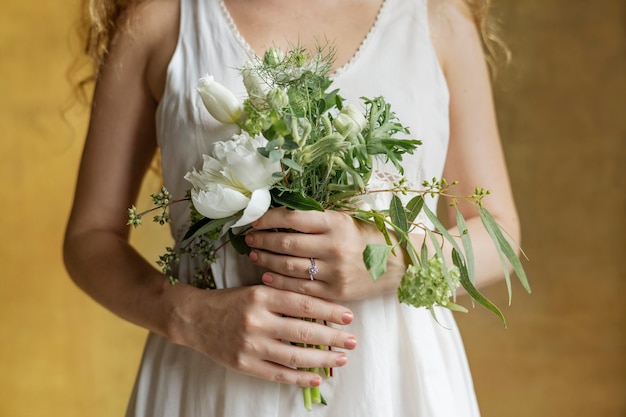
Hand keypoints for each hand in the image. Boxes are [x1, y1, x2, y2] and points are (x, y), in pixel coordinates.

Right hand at [171, 284, 356, 386]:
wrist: (195, 318)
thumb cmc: (231, 301)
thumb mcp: (257, 291)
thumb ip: (283, 298)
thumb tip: (320, 308)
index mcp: (262, 297)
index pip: (303, 303)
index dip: (329, 311)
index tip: (348, 316)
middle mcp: (257, 320)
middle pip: (303, 331)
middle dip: (332, 337)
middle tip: (353, 340)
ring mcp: (250, 345)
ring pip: (294, 355)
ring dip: (321, 359)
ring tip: (341, 359)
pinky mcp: (244, 364)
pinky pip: (278, 374)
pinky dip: (299, 378)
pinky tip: (317, 378)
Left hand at [245, 207, 406, 301]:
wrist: (399, 264)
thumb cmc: (369, 238)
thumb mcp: (347, 220)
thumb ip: (317, 220)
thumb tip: (280, 217)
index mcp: (336, 223)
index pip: (292, 218)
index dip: (268, 218)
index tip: (254, 219)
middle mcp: (334, 246)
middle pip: (286, 243)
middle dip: (262, 240)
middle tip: (249, 238)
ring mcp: (334, 271)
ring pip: (289, 266)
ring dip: (267, 260)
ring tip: (255, 255)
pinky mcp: (335, 292)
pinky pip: (300, 287)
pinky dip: (280, 281)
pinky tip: (267, 276)